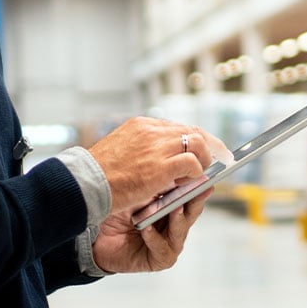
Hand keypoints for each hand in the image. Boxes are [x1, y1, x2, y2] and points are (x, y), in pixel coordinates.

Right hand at [88, 116, 228, 213]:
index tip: (207, 147)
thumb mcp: (122, 149)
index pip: (178, 126)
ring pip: (197, 144)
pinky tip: (189, 182)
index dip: (196, 137)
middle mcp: (151, 131)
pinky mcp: (160, 167)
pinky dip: (196, 173)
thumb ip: (144, 149)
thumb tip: (165, 160)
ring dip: (203, 160)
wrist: (86, 182)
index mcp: (142, 125)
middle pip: (192, 131)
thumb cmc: (99, 172)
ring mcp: (157, 147)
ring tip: (201, 174)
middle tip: (220, 159)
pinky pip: (192, 165)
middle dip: (210, 146)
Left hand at [91, 187, 212, 272]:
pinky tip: (146, 228)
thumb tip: (177, 166)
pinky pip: (161, 248)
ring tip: (174, 207)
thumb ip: (159, 185)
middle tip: (196, 191)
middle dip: (193, 202)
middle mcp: (173, 225)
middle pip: (190, 213)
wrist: (95, 234)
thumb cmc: (117, 210)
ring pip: (179, 231)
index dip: (197, 187)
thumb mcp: (139, 192)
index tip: (204, 178)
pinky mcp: (158, 259)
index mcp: (172, 206)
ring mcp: (168, 243)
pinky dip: (154, 237)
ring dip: (176, 219)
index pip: (190, 196)